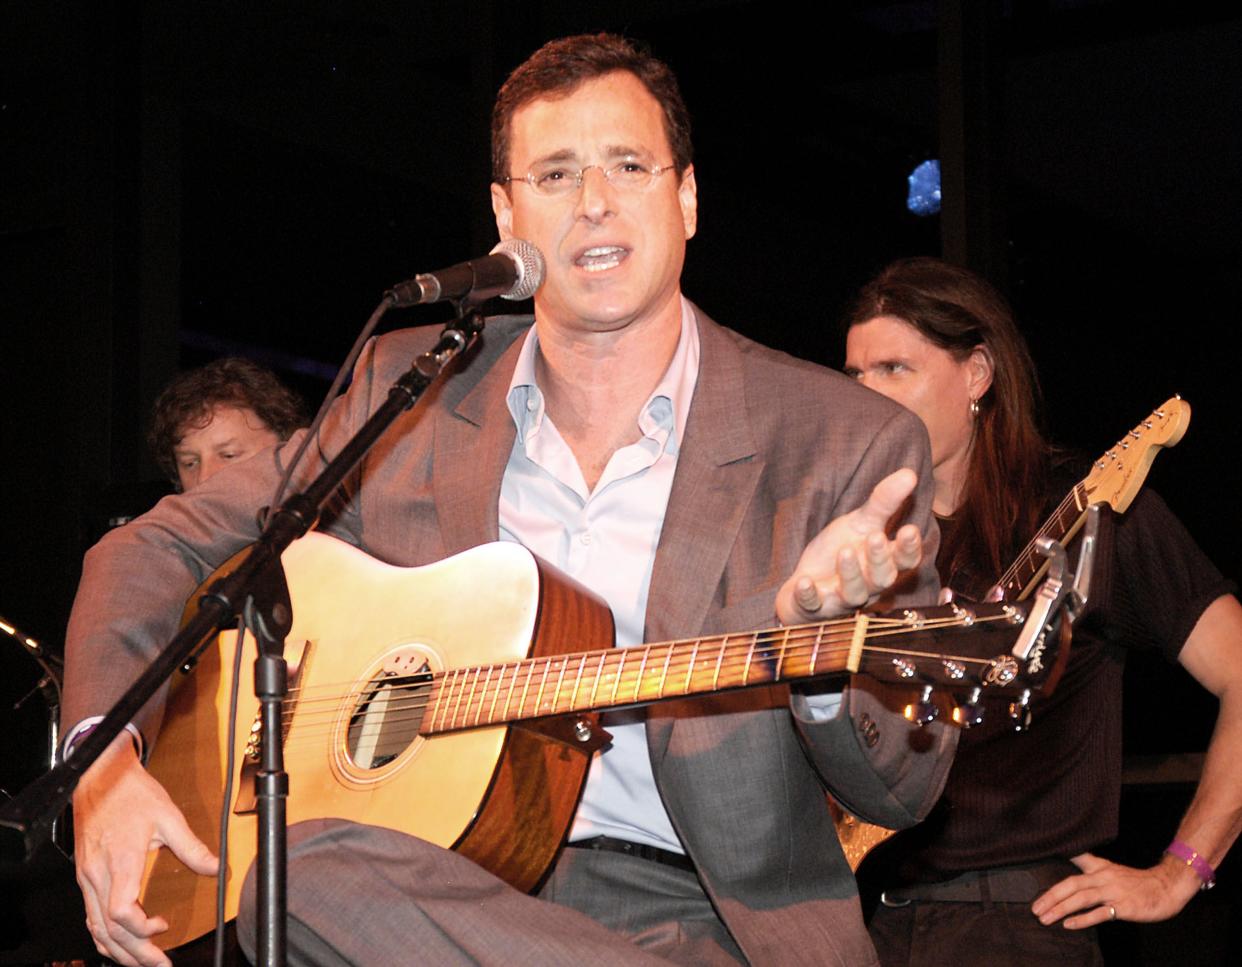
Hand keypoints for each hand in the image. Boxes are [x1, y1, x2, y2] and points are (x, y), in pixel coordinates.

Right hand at [73, 733, 217, 966]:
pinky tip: (118, 944)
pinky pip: (89, 916)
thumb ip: (192, 846)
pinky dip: (103, 936)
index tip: (164, 926)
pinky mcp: (85, 876)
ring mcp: (87, 877)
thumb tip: (216, 868)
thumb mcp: (169, 815)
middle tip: (160, 966)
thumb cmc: (131, 794)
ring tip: (143, 963)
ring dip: (118, 951)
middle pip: (110, 929)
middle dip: (135, 954)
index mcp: (119, 861)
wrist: (101, 777)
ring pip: (96, 928)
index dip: (142, 929)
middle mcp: (97, 874)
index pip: (122, 911)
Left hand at [775, 468, 923, 623]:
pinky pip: (813, 604)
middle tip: (874, 537)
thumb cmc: (841, 551)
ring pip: (854, 593)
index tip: (909, 529)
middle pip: (882, 578)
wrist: (806, 583)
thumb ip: (884, 502)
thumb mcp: (861, 523)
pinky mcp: (814, 607)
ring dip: (851, 574)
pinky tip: (805, 582)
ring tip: (845, 552)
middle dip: (880, 559)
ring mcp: (841, 598)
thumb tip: (909, 473)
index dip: (909, 548)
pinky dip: (809, 595)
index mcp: (882, 564)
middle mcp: (867, 585)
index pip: (904, 560)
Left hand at [1030, 851, 1201, 928]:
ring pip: (1081, 899)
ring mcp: (1113, 892)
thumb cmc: (1138, 882)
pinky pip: (1099, 914)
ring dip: (1060, 908)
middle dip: (1050, 896)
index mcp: (1100, 867)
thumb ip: (1092, 870)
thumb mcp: (1112, 870)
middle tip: (1035, 908)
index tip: (1037, 858)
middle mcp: (1103, 877)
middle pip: (1071, 884)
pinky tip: (1068, 924)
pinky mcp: (1123, 907)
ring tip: (1045, 918)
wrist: (1167, 887)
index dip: (1057, 857)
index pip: (1075, 858)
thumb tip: (1071, 875)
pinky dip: (1083, 919)